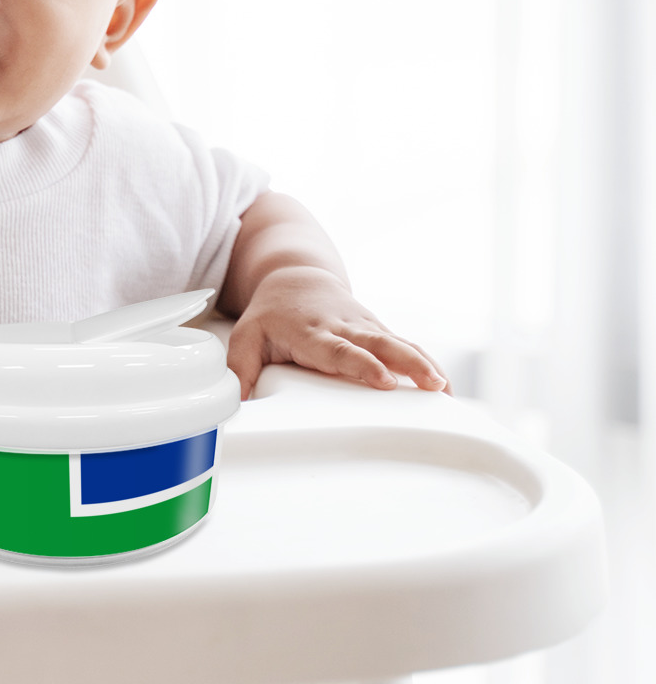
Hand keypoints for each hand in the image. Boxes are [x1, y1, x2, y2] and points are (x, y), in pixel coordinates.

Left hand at [226, 265, 449, 400]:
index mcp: (311, 331)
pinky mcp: (377, 330)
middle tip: (432, 384)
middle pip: (380, 344)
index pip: (339, 350)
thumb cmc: (270, 314)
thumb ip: (240, 368)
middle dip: (407, 363)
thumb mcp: (246, 336)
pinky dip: (427, 362)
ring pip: (399, 343)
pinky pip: (406, 345)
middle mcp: (343, 327)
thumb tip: (237, 404)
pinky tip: (445, 386)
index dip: (362, 364)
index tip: (383, 379)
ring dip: (424, 364)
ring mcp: (364, 327)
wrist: (295, 279)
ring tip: (446, 389)